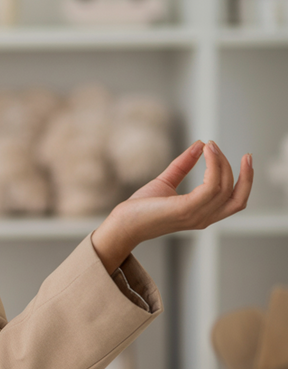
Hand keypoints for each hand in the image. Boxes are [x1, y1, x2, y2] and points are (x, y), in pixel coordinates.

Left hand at [91, 140, 252, 273]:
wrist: (123, 223)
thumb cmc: (141, 207)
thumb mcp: (166, 182)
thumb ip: (183, 165)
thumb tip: (198, 145)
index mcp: (203, 213)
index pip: (236, 200)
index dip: (246, 180)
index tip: (245, 158)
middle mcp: (204, 218)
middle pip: (237, 195)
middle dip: (242, 172)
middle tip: (224, 148)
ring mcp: (197, 215)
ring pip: (225, 188)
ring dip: (221, 163)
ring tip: (210, 146)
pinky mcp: (186, 209)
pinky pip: (211, 186)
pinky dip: (212, 167)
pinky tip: (204, 153)